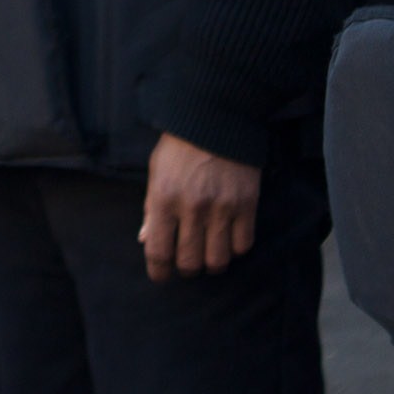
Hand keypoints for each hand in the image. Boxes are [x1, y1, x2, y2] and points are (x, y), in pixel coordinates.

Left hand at [138, 133, 259, 280]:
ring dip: (212, 263)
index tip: (161, 277)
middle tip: (187, 261)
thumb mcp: (156, 172)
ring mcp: (221, 208)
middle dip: (186, 269)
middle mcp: (191, 208)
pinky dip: (235, 248)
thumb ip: (151, 209)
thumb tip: (145, 240)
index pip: (158, 252)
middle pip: (189, 263)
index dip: (158, 272)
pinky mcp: (247, 204)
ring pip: (217, 261)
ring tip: (210, 252)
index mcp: (163, 199)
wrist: (218, 116)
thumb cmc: (180, 145)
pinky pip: (243, 245)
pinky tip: (229, 237)